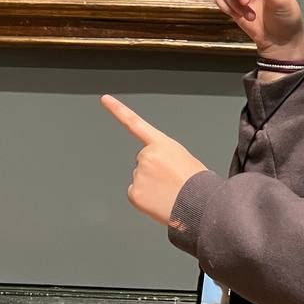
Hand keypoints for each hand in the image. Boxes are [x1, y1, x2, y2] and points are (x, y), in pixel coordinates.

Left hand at [101, 94, 209, 227]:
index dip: (117, 110)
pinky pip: (137, 194)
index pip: (135, 122)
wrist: (199, 205)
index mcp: (161, 143)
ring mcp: (138, 174)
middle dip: (153, 170)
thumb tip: (159, 168)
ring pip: (140, 179)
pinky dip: (146, 200)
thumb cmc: (197, 183)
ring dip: (152, 186)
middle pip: (143, 161)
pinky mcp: (134, 193)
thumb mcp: (184, 157)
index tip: (104, 99)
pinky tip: (160, 201)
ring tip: (170, 192)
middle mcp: (146, 155)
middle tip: (171, 180)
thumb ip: (165, 155)